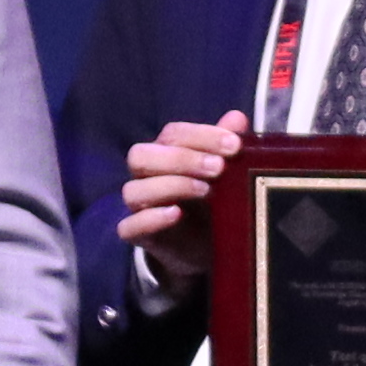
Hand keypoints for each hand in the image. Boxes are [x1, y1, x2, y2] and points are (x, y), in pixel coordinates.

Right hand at [113, 113, 245, 308]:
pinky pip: (129, 227)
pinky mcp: (138, 236)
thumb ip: (227, 147)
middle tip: (219, 168)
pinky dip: (149, 219)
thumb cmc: (213, 202)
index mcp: (164, 153)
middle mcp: (146, 176)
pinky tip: (176, 214)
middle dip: (181, 158)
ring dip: (171, 186)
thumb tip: (237, 118)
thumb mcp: (226, 174)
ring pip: (133, 190)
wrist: (206, 247)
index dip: (202, 136)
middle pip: (142, 156)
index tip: (234, 145)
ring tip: (206, 191)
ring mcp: (139, 207)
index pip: (172, 134)